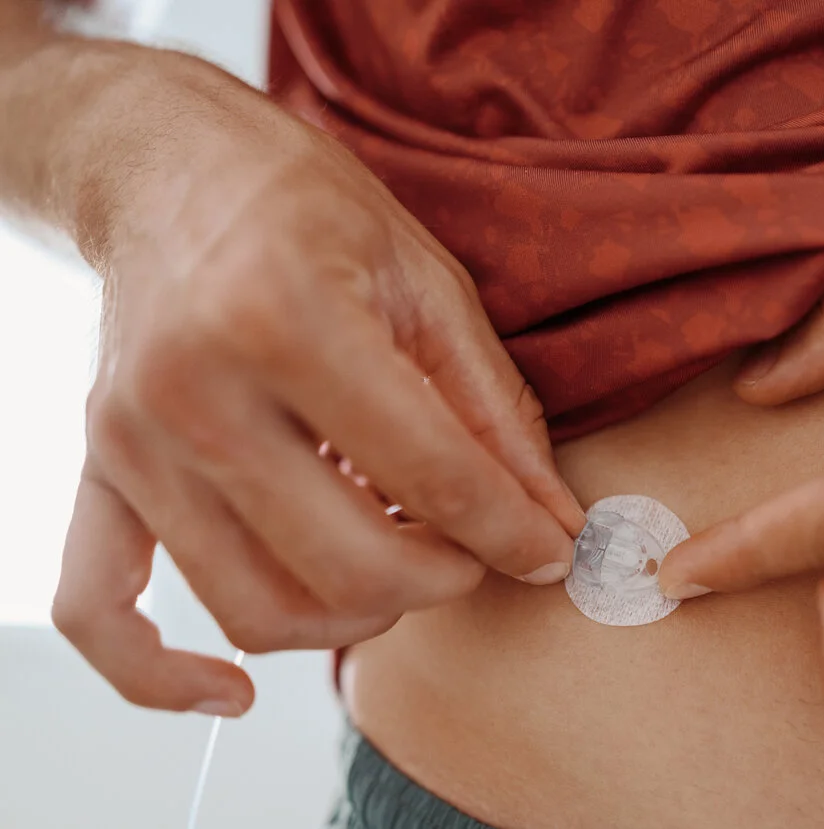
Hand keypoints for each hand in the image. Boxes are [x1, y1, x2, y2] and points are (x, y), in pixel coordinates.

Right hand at [50, 59, 583, 717]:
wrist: (166, 165)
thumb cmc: (305, 206)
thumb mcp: (427, 281)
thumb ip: (494, 409)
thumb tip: (551, 518)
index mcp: (287, 318)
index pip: (429, 472)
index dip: (511, 529)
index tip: (552, 551)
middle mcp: (195, 390)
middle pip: (344, 560)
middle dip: (441, 577)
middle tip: (476, 551)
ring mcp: (132, 442)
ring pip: (255, 605)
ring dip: (353, 615)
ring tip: (397, 561)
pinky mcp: (98, 472)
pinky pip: (102, 612)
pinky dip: (166, 677)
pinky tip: (236, 690)